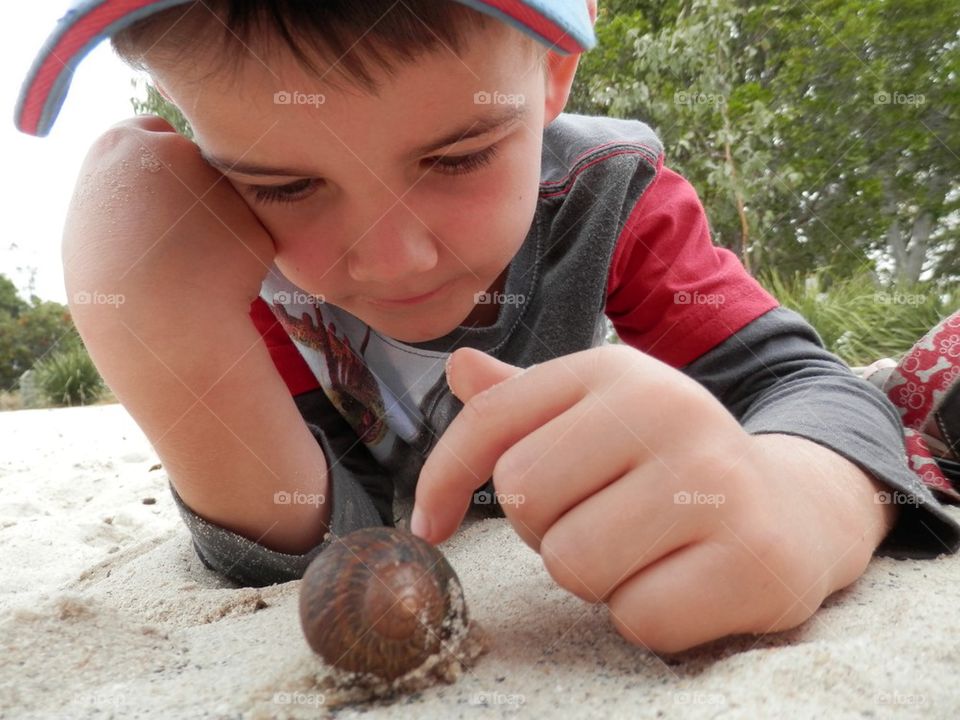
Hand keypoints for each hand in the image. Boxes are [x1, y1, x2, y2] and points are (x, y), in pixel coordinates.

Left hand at [411, 345, 895, 652]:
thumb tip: (457, 366)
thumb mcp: (598, 414)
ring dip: (596, 575)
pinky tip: (682, 580)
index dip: (443, 479)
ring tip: (643, 547)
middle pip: (525, 498)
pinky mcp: (751, 557)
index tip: (432, 522)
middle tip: (601, 518)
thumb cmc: (667, 464)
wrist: (793, 509)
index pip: (490, 420)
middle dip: (547, 528)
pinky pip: (636, 616)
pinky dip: (647, 614)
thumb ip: (523, 399)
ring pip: (573, 562)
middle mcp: (668, 409)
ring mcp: (715, 482)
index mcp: (615, 370)